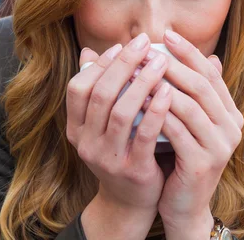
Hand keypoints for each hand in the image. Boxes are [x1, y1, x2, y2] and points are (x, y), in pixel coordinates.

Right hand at [66, 33, 172, 236]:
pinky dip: (156, 110)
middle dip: (123, 64)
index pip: (78, 87)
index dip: (99, 64)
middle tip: (144, 42)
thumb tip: (90, 50)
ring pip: (121, 112)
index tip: (121, 45)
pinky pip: (144, 134)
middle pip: (100, 94)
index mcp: (76, 128)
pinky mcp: (132, 169)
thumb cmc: (120, 150)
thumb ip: (100, 88)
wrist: (131, 200)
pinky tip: (168, 91)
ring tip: (160, 61)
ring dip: (142, 82)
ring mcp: (107, 157)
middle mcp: (85, 142)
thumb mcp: (104, 122)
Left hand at [157, 30, 243, 236]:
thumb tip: (186, 54)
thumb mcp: (186, 122)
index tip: (167, 33)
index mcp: (230, 114)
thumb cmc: (180, 157)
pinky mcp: (203, 163)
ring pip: (189, 105)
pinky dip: (156, 112)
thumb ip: (187, 92)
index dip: (189, 52)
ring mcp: (220, 146)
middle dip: (173, 63)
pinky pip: (176, 130)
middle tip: (148, 47)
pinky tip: (137, 101)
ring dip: (161, 84)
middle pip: (201, 85)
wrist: (183, 205)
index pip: (210, 74)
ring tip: (137, 69)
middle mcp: (231, 127)